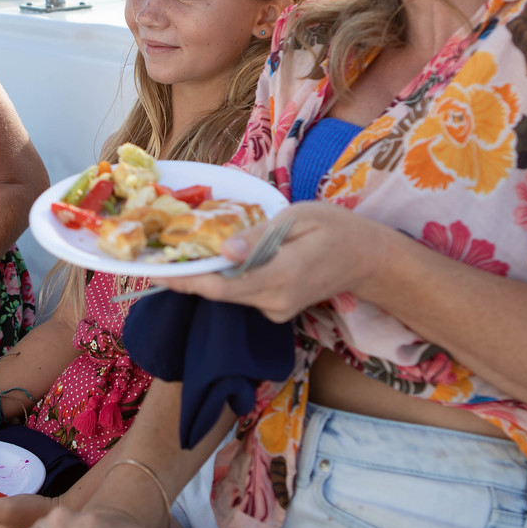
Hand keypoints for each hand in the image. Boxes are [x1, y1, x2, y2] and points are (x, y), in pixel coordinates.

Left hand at [163, 202, 379, 320]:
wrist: (368, 259)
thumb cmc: (336, 228)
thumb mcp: (299, 218)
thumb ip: (260, 236)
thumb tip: (224, 250)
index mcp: (280, 276)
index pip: (222, 287)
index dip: (186, 281)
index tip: (158, 272)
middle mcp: (275, 301)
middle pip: (221, 293)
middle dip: (189, 277)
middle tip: (157, 258)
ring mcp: (277, 310)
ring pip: (231, 294)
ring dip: (208, 276)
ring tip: (180, 253)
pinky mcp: (277, 309)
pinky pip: (244, 293)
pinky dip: (228, 278)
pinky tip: (218, 259)